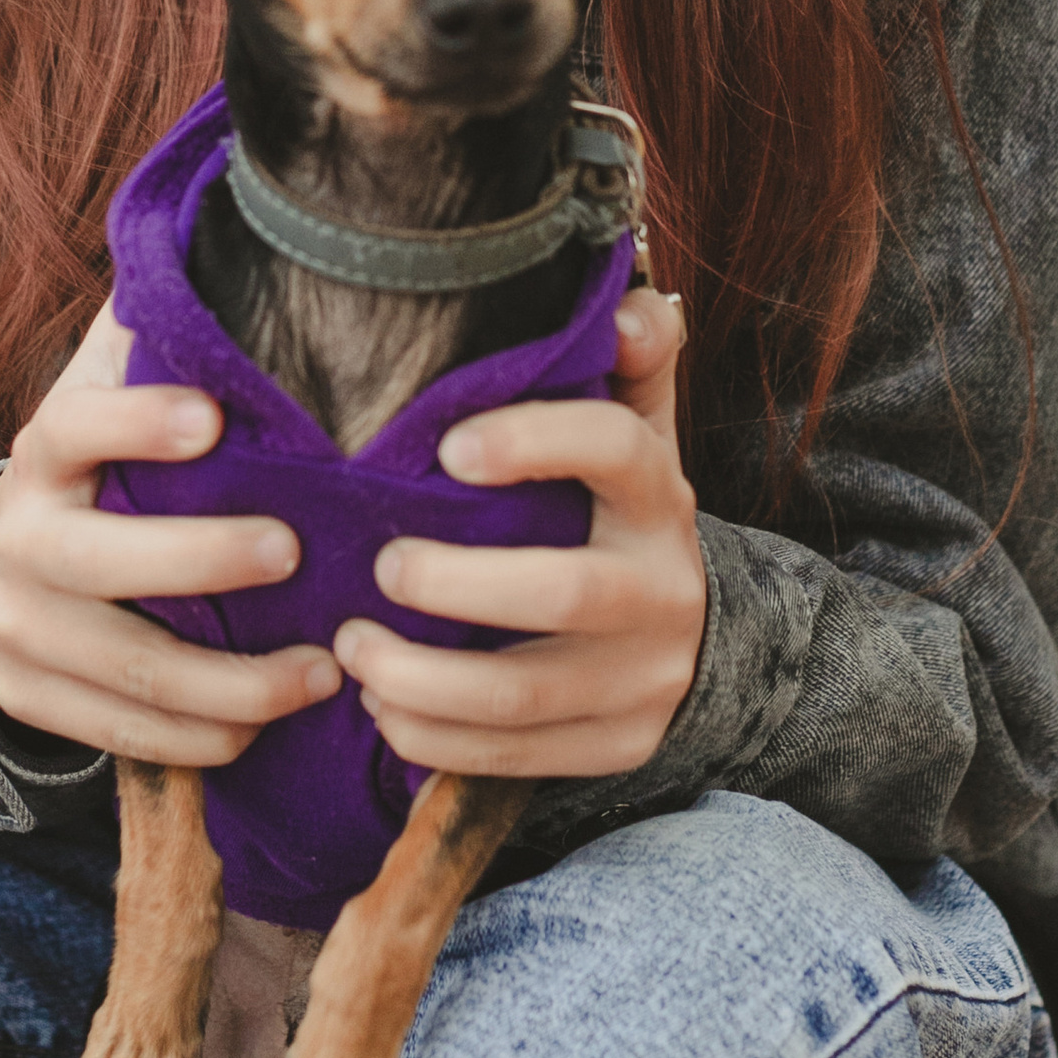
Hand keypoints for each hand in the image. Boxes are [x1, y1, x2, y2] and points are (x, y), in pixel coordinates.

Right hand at [0, 305, 338, 766]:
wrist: (10, 563)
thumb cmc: (112, 466)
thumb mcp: (122, 390)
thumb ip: (169, 331)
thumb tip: (257, 238)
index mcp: (46, 448)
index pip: (73, 422)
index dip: (135, 422)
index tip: (214, 419)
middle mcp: (17, 535)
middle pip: (96, 560)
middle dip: (200, 563)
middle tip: (296, 554)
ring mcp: (16, 625)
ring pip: (122, 666)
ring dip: (229, 680)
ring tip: (322, 673)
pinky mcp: (30, 696)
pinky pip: (118, 734)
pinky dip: (198, 739)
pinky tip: (267, 726)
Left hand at [332, 288, 706, 779]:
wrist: (705, 643)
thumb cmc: (624, 516)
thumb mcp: (642, 432)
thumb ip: (628, 361)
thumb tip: (627, 300)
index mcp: (660, 494)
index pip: (616, 450)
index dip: (536, 442)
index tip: (448, 448)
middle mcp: (662, 586)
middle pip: (564, 589)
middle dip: (456, 585)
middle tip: (379, 568)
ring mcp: (643, 677)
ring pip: (527, 691)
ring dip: (423, 677)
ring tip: (352, 648)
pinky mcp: (617, 745)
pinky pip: (517, 757)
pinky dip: (437, 740)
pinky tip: (381, 710)